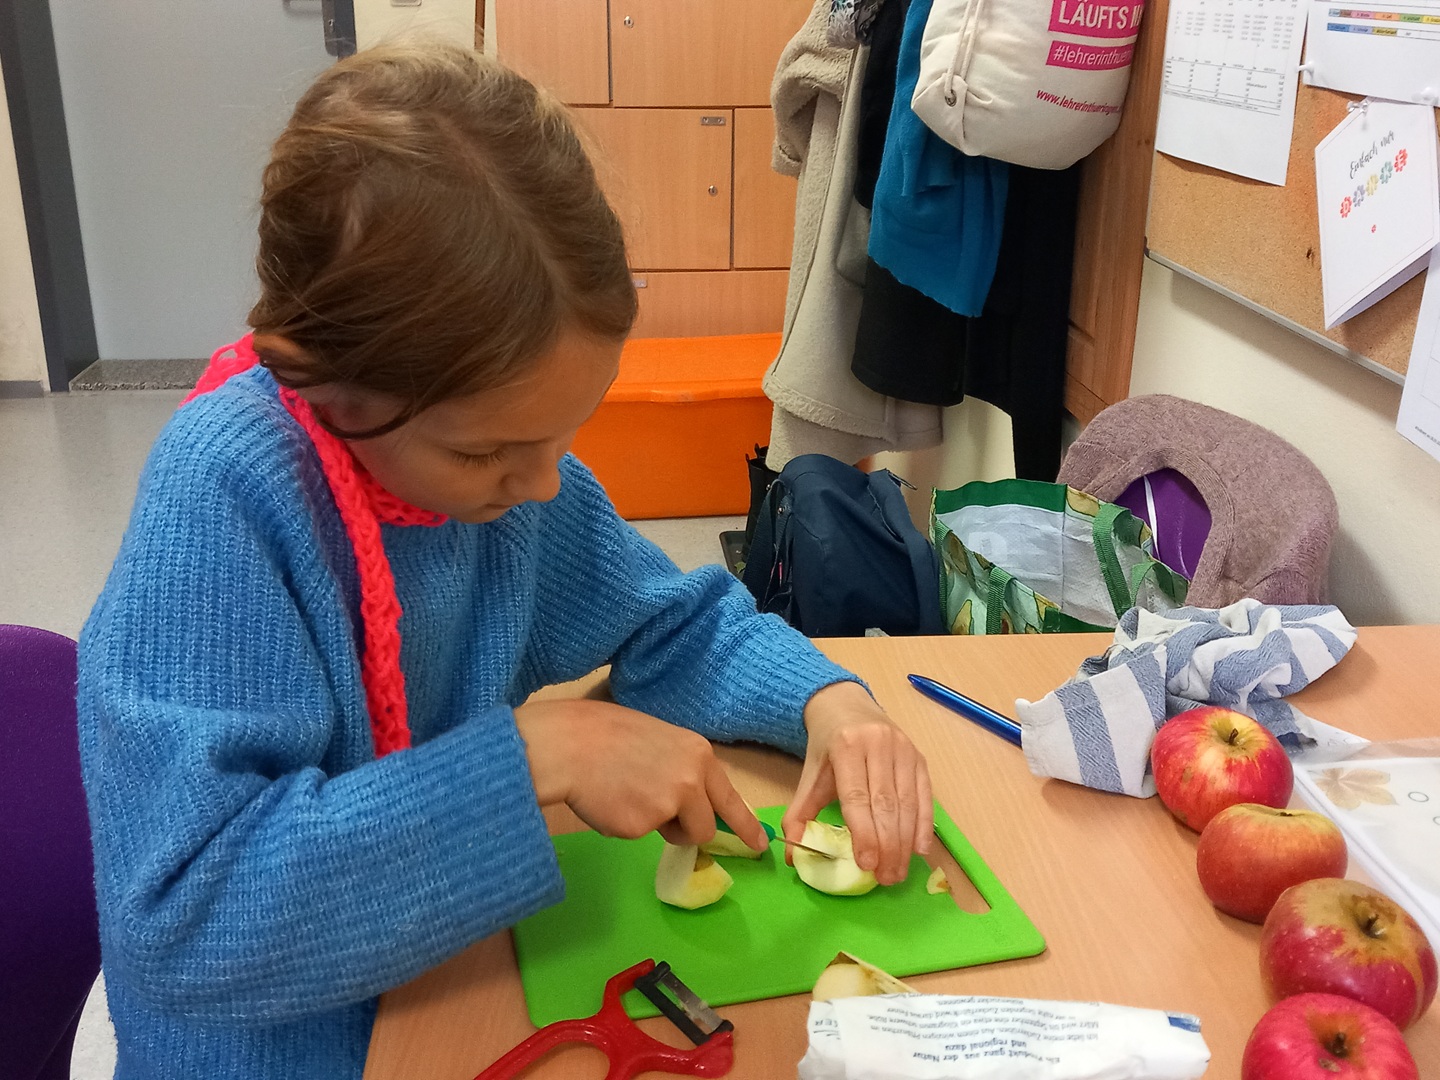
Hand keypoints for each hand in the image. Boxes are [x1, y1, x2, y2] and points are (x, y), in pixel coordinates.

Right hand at [513, 699, 766, 850]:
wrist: (568, 744)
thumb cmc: (605, 736)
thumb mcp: (658, 742)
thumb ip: (680, 770)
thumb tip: (689, 799)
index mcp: (698, 754)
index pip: (730, 796)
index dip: (745, 824)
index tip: (760, 844)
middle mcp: (693, 779)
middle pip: (707, 824)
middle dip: (691, 830)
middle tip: (678, 831)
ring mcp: (670, 803)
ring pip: (678, 834)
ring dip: (660, 828)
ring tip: (629, 798)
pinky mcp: (644, 826)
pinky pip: (642, 833)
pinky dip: (628, 824)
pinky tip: (611, 801)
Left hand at [783, 681, 932, 885]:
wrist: (846, 705)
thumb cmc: (827, 747)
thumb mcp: (809, 776)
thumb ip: (799, 815)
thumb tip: (793, 857)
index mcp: (847, 747)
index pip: (858, 797)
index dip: (865, 833)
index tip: (867, 864)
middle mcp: (879, 744)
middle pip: (886, 804)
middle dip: (888, 846)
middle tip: (885, 878)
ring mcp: (903, 749)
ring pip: (908, 803)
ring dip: (905, 842)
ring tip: (898, 871)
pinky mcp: (919, 756)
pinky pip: (925, 796)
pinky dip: (924, 825)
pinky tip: (919, 850)